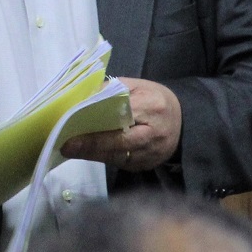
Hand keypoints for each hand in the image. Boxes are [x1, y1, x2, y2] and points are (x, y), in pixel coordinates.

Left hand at [60, 77, 182, 171]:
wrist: (184, 123)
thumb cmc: (157, 100)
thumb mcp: (139, 86)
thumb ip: (114, 89)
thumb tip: (85, 96)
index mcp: (152, 107)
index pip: (121, 115)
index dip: (97, 123)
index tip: (73, 125)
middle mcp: (153, 134)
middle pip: (118, 142)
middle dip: (90, 144)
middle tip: (66, 145)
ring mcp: (150, 154)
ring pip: (117, 156)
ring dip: (92, 153)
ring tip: (70, 148)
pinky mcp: (145, 166)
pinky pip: (120, 163)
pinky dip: (102, 157)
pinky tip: (86, 153)